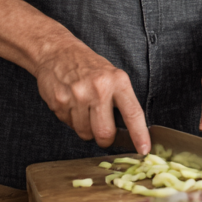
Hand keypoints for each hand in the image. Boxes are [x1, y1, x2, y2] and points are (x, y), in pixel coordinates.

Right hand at [34, 38, 149, 152]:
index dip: (139, 135)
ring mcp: (78, 96)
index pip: (133, 113)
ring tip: (85, 110)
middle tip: (104, 133)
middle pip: (105, 133)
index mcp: (118, 81)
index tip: (143, 149)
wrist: (57, 52)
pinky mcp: (60, 102)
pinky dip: (71, 121)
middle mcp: (99, 89)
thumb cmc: (89, 66)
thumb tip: (130, 130)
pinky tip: (72, 104)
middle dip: (105, 140)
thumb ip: (121, 100)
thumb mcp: (113, 76)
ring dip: (86, 129)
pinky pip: (69, 125)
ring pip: (85, 133)